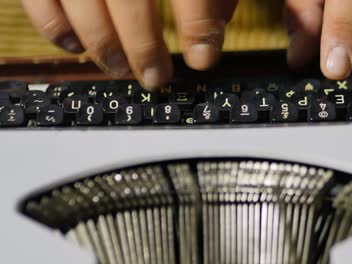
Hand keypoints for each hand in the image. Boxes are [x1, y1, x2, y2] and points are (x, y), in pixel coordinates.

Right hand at [21, 0, 237, 90]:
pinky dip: (57, 30)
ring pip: (83, 5)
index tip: (203, 59)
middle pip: (130, 0)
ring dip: (104, 47)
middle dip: (145, 48)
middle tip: (157, 77)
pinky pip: (40, 1)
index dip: (197, 27)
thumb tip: (216, 22)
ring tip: (123, 69)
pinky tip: (77, 46)